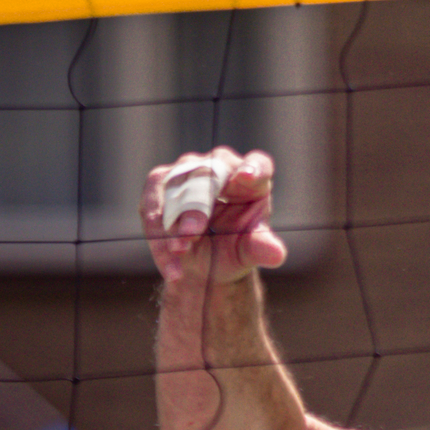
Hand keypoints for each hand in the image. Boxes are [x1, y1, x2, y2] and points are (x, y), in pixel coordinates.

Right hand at [141, 147, 287, 286]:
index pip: (259, 165)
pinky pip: (153, 207)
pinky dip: (158, 237)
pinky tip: (170, 264)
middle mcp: (220, 167)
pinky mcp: (160, 184)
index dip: (253, 168)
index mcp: (253, 178)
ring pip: (174, 189)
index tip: (248, 177)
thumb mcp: (249, 251)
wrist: (204, 262)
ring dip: (172, 222)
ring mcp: (188, 171)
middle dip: (196, 206)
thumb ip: (260, 248)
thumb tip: (276, 254)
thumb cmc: (234, 248)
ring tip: (179, 252)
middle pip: (207, 175)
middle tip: (191, 235)